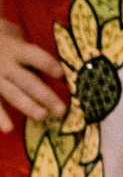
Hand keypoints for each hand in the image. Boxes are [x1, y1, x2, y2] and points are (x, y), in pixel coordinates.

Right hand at [0, 17, 63, 131]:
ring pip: (12, 93)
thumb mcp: (19, 47)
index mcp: (17, 51)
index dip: (47, 64)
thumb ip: (35, 61)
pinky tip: (9, 129)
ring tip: (42, 116)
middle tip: (61, 110)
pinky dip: (0, 117)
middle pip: (27, 80)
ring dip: (27, 106)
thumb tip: (63, 78)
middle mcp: (5, 64)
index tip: (61, 74)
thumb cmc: (8, 49)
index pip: (34, 57)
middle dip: (44, 95)